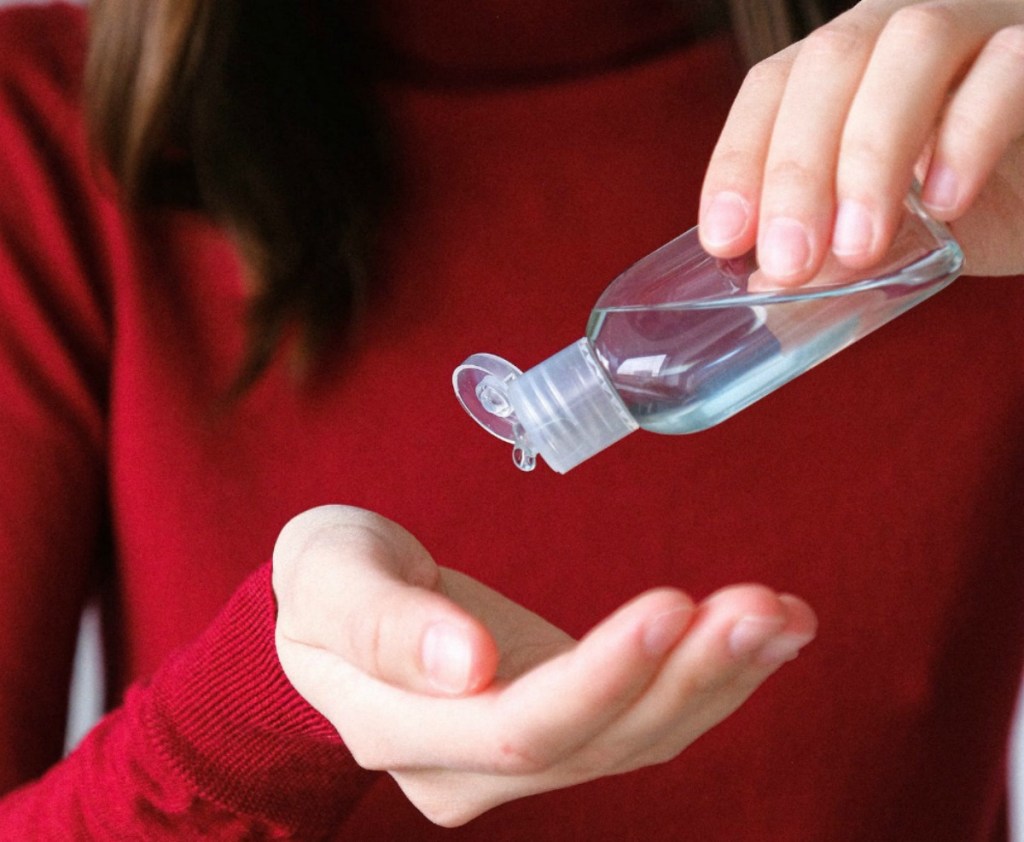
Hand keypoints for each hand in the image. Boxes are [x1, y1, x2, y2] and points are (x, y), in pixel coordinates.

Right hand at [273, 505, 815, 826]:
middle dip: (688, 677)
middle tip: (762, 609)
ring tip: (784, 615)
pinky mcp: (566, 720)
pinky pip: (647, 714)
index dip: (601, 678)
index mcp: (404, 733)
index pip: (520, 726)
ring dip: (720, 678)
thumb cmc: (326, 578)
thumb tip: (466, 666)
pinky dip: (711, 676)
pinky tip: (764, 631)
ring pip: (639, 737)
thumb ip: (382, 624)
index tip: (671, 608)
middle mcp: (473, 768)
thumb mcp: (328, 577)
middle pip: (599, 741)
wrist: (343, 602)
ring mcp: (525, 753)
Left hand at [699, 0, 1023, 283]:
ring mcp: (979, 26)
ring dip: (871, 154)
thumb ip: (835, 252)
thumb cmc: (973, 200)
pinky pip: (1009, 67)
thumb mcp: (891, 234)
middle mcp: (900, 30)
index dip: (739, 158)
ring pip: (913, 45)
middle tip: (791, 261)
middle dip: (797, 169)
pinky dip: (968, 136)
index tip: (723, 239)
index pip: (773, 87)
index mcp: (847, 67)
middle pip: (830, 62)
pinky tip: (944, 204)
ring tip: (859, 246)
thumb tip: (772, 285)